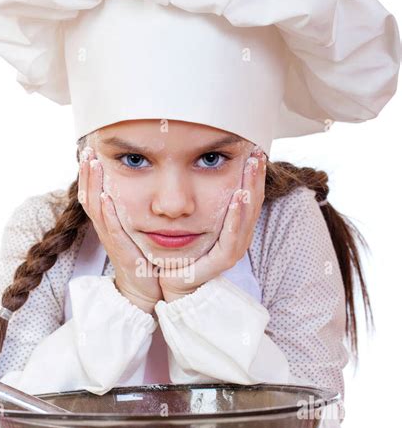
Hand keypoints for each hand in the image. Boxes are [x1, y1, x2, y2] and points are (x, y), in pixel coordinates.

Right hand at [78, 147, 162, 314]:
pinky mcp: (121, 252)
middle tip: (86, 149)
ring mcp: (112, 241)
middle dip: (87, 172)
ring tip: (92, 163)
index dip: (89, 173)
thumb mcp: (137, 231)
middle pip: (89, 196)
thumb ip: (134, 211)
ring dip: (93, 184)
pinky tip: (105, 197)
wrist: (146, 291)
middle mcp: (106, 229)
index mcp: (109, 223)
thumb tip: (142, 186)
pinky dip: (106, 213)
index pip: (94, 193)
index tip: (90, 151)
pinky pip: (111, 230)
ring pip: (96, 209)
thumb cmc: (143, 260)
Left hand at [159, 145, 266, 301]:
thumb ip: (197, 194)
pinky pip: (233, 236)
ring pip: (248, 215)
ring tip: (253, 166)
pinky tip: (238, 196)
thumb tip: (195, 162)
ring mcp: (232, 248)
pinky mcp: (223, 261)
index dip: (252, 172)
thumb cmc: (178, 248)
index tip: (253, 147)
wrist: (169, 280)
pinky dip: (236, 216)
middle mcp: (237, 235)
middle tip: (258, 151)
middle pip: (253, 201)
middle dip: (256, 175)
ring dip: (251, 188)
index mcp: (232, 224)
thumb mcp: (189, 216)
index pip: (248, 194)